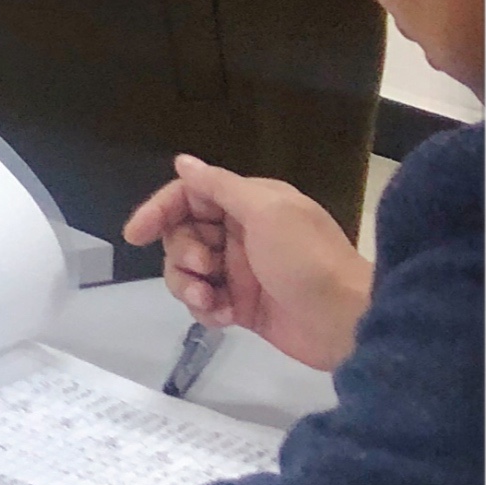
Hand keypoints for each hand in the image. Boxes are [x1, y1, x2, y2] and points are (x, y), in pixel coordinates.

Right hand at [124, 157, 373, 370]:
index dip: (160, 210)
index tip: (137, 234)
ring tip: (209, 300)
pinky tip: (224, 318)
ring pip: (187, 271)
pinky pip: (203, 302)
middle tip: (204, 267)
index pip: (190, 196)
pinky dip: (205, 309)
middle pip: (183, 235)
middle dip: (182, 253)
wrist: (348, 323)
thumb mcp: (267, 213)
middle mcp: (242, 234)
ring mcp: (241, 272)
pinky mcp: (241, 306)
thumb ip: (220, 186)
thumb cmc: (308, 261)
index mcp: (250, 204)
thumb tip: (183, 161)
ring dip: (188, 285)